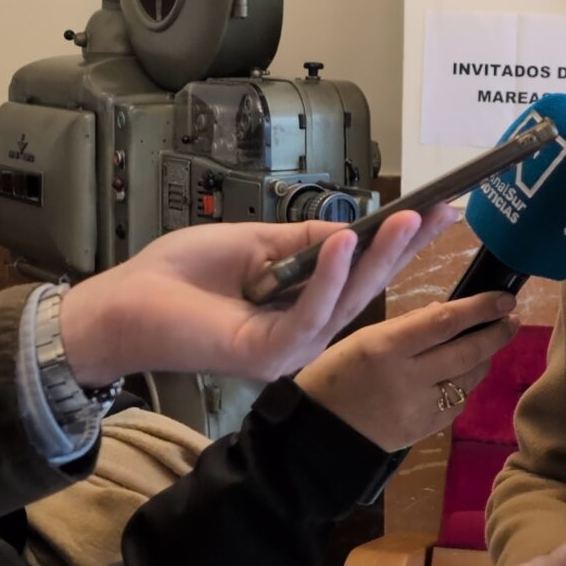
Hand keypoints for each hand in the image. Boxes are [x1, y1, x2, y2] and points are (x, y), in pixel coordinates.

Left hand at [61, 204, 457, 384]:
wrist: (124, 303)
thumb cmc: (179, 275)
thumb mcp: (255, 243)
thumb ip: (304, 239)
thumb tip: (354, 230)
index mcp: (301, 307)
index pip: (360, 274)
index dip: (398, 244)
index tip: (436, 210)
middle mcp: (303, 333)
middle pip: (366, 288)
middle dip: (405, 249)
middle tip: (442, 212)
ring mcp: (288, 349)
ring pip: (347, 302)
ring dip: (378, 259)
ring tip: (405, 219)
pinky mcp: (267, 356)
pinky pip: (309, 316)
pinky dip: (327, 278)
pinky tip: (343, 244)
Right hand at [295, 292, 518, 451]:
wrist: (316, 435)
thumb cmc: (333, 375)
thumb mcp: (362, 339)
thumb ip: (406, 326)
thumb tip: (447, 312)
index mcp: (386, 347)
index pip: (445, 321)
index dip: (480, 308)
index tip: (504, 298)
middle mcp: (407, 377)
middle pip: (466, 352)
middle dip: (495, 333)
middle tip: (511, 319)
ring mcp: (418, 408)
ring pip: (467, 380)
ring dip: (483, 360)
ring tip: (487, 345)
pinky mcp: (423, 431)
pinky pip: (456, 405)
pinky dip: (463, 387)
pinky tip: (460, 377)